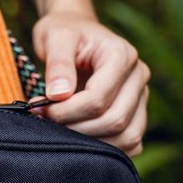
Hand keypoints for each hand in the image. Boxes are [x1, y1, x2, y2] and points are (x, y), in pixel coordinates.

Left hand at [31, 9, 149, 156]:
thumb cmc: (64, 34)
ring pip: (128, 136)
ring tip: (62, 132)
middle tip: (47, 122)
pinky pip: (131, 143)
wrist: (76, 34)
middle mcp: (139, 76)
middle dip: (76, 128)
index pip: (99, 97)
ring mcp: (141, 97)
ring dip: (92, 143)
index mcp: (122, 54)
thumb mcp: (55, 37)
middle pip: (115, 119)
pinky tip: (79, 140)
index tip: (40, 109)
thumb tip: (59, 95)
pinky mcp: (138, 114)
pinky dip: (106, 149)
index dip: (67, 111)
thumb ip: (58, 63)